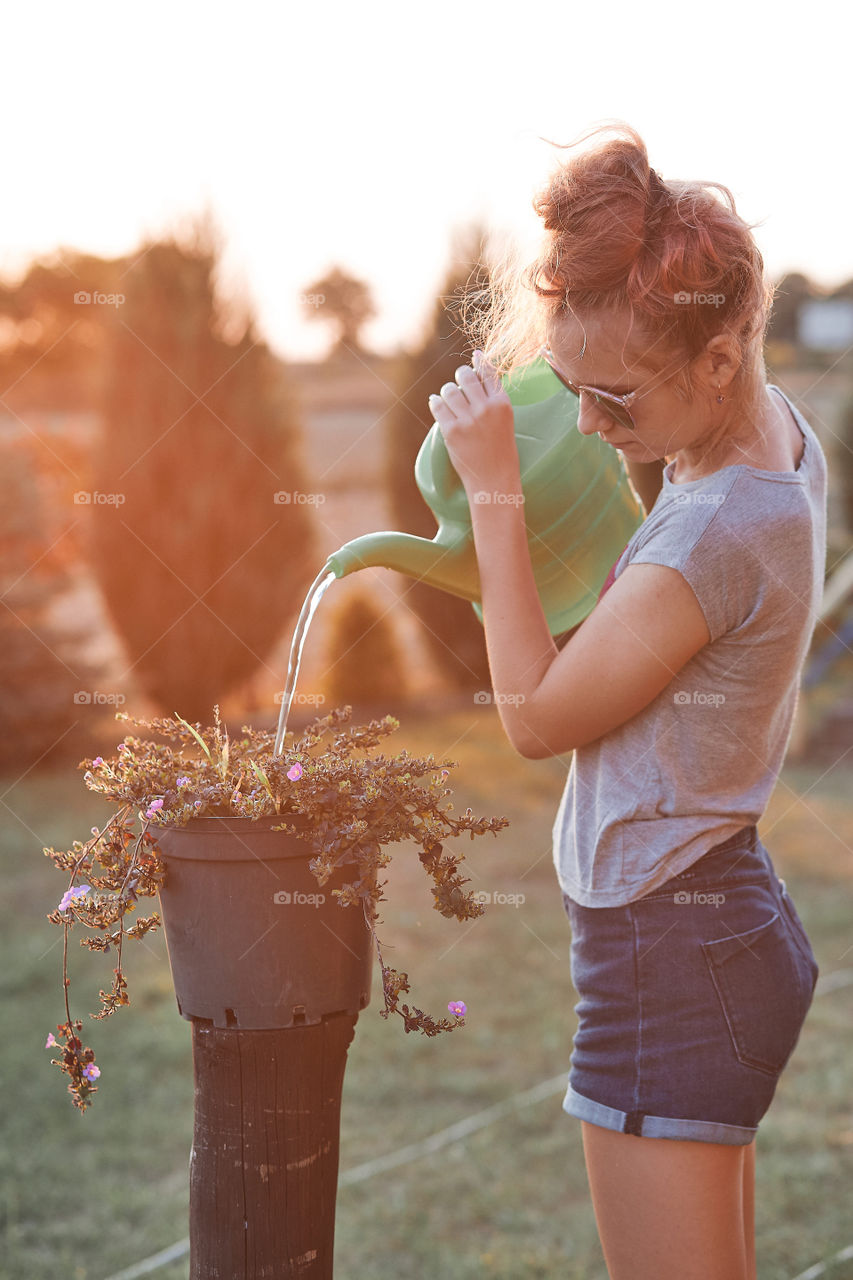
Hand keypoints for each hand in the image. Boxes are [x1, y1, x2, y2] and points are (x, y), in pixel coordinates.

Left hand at [428, 352, 519, 499]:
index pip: (488, 372)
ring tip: (449, 398)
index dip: (479, 362)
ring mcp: (468, 420)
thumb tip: (477, 369)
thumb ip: (493, 398)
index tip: (475, 356)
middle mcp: (485, 409)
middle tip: (459, 382)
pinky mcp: (451, 431)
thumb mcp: (505, 421)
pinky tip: (437, 403)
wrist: (494, 480)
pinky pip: (437, 406)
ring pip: (449, 390)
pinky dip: (436, 402)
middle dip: (460, 376)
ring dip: (447, 392)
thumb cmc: (501, 451)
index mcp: (502, 404)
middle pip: (465, 376)